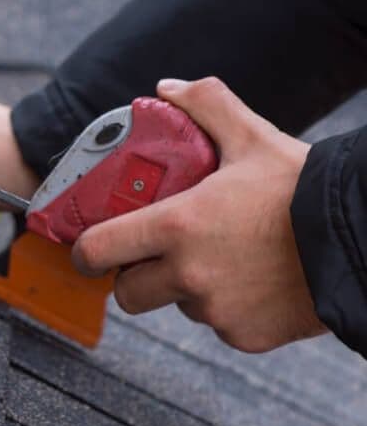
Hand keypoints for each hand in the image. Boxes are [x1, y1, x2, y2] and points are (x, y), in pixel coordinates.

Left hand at [72, 77, 326, 352]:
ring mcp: (217, 311)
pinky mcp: (245, 336)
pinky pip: (218, 325)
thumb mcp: (253, 137)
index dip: (87, 251)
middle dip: (134, 276)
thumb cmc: (305, 187)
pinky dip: (226, 309)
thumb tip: (166, 89)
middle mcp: (189, 274)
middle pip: (128, 293)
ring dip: (185, 289)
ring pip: (178, 306)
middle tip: (155, 254)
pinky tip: (253, 281)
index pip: (98, 250)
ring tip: (222, 258)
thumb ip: (205, 106)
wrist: (365, 239)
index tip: (89, 249)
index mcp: (177, 226)